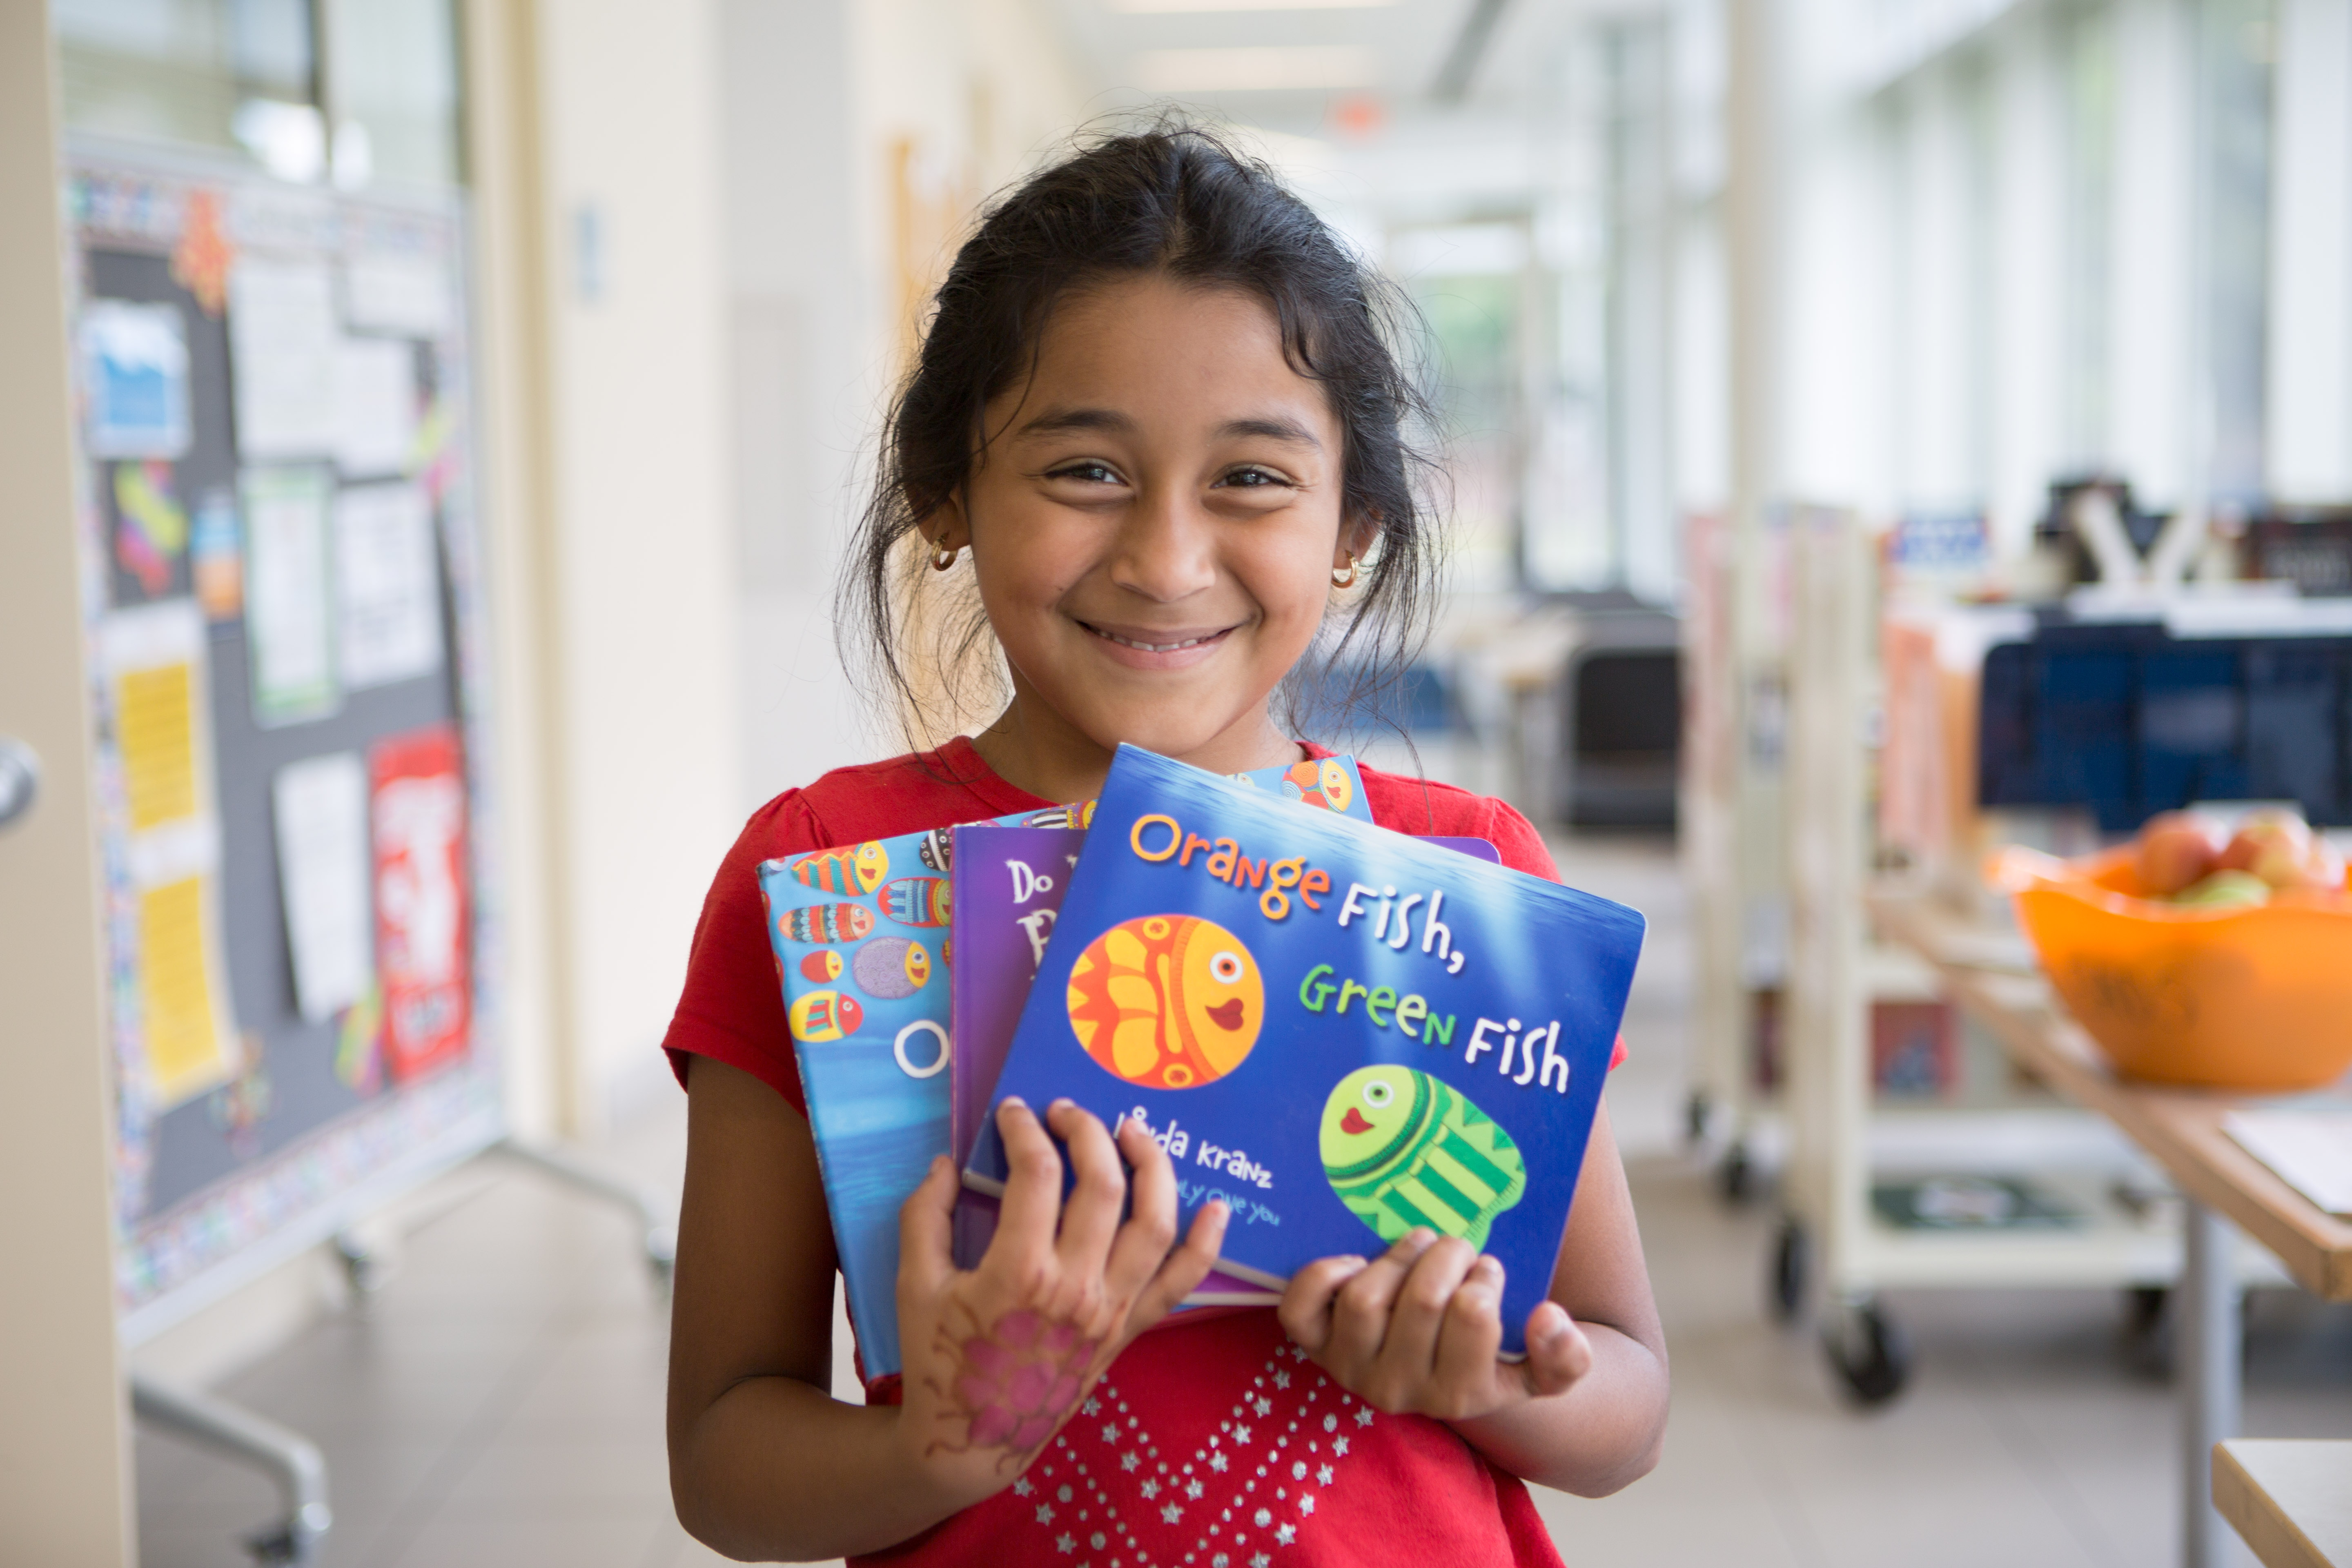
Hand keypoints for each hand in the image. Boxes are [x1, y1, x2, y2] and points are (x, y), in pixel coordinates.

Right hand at [893, 1097, 1226, 1508]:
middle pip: (1103, 1183)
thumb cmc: (940, 1360)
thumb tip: (945, 1162)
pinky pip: (1181, 1284)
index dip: (1024, 1129)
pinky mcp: (1129, 1330)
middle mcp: (1077, 1285)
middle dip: (1086, 1131)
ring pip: (1155, 1223)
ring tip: (1133, 1131)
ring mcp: (1111, 1309)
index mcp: (1019, 1270)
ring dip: (1152, 1166)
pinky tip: (1218, 1208)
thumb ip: (924, 1217)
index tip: (1014, 1112)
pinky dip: (1206, 1245)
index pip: (1036, 1172)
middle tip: (1065, 1111)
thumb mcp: (913, 1285)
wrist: (973, 1440)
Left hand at [1278, 1229, 1593, 1422]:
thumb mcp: (1541, 1372)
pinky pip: (1300, 1310)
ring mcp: (1350, 1369)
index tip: (1487, 1269)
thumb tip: (1549, 1318)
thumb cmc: (1493, 1362)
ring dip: (1396, 1256)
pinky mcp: (1314, 1347)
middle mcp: (1398, 1391)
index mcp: (1458, 1395)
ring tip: (1418, 1246)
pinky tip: (1356, 1262)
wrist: (1443, 1383)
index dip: (1484, 1276)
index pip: (1473, 1314)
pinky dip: (1323, 1275)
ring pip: (1365, 1299)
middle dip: (1446, 1255)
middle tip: (1456, 1246)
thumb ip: (1565, 1358)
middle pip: (1420, 1300)